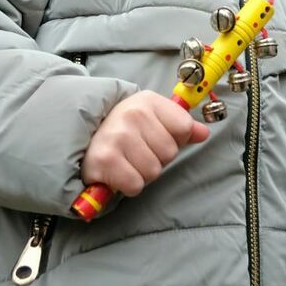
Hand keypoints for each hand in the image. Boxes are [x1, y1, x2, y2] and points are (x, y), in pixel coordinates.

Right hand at [81, 91, 209, 196]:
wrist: (81, 138)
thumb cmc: (122, 129)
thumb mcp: (152, 118)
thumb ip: (180, 125)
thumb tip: (204, 133)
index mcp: (148, 100)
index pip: (184, 127)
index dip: (174, 139)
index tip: (154, 137)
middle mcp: (133, 114)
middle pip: (170, 153)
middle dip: (156, 158)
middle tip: (136, 151)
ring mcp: (118, 136)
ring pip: (154, 171)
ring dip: (141, 173)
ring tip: (126, 161)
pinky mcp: (106, 160)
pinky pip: (136, 185)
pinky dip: (128, 185)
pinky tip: (118, 172)